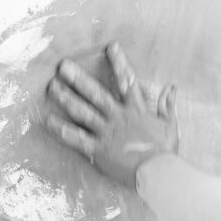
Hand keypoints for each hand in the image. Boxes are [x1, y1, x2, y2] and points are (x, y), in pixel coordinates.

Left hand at [45, 41, 178, 188]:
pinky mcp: (99, 150)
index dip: (119, 62)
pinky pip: (77, 139)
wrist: (158, 174)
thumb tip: (172, 86)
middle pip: (96, 94)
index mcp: (137, 110)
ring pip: (83, 112)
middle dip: (79, 79)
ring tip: (52, 86)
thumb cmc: (165, 151)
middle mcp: (119, 117)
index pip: (127, 81)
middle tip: (63, 65)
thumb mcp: (171, 125)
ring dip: (66, 98)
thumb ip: (168, 104)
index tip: (110, 46)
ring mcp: (107, 133)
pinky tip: (48, 121)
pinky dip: (62, 130)